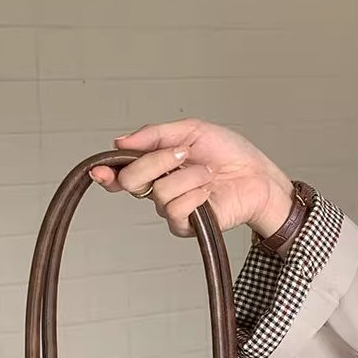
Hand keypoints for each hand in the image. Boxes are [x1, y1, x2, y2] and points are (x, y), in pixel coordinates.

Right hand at [89, 119, 293, 238]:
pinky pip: (175, 210)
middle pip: (131, 181)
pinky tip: (208, 191)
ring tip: (208, 174)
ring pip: (158, 193)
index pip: (121, 173)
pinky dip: (195, 195)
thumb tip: (122, 140)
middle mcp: (158, 188)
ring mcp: (171, 208)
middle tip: (182, 155)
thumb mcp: (192, 131)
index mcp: (156, 165)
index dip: (106, 172)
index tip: (99, 170)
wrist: (257, 177)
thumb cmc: (230, 154)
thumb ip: (155, 134)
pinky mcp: (185, 226)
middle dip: (156, 162)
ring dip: (188, 177)